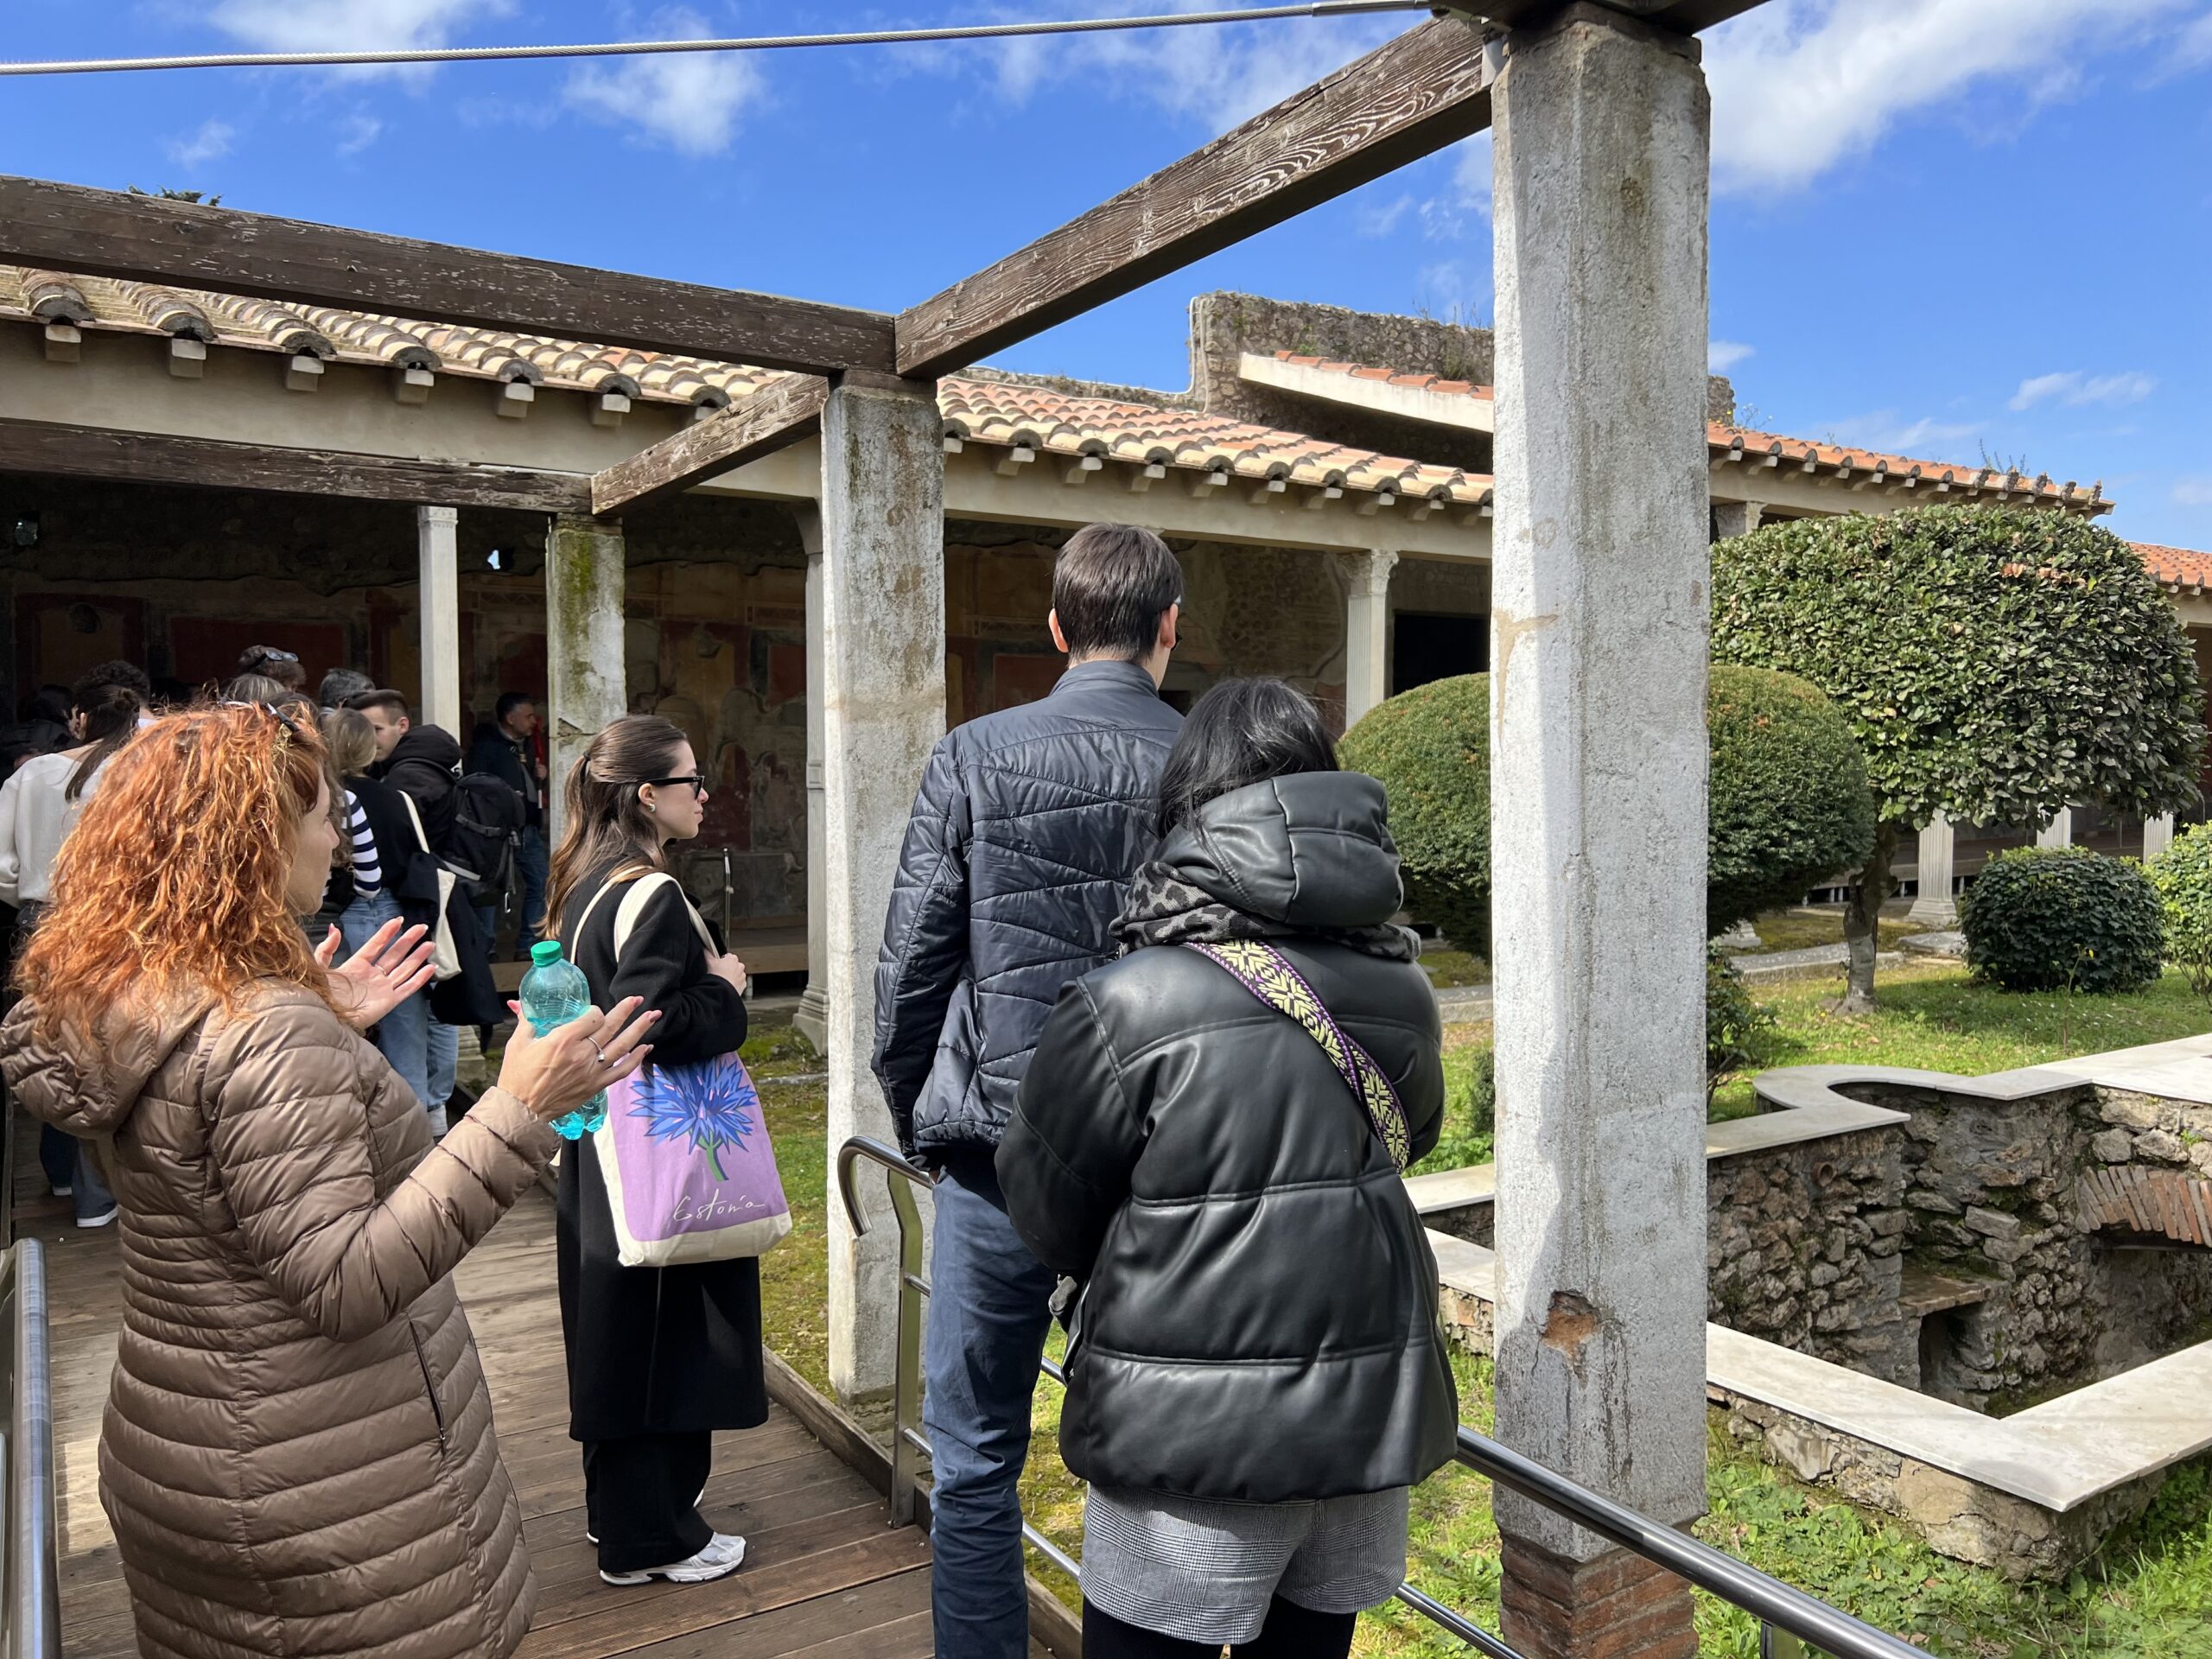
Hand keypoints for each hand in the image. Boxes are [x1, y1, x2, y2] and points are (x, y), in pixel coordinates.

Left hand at [320, 920, 435, 1030]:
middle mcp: (372, 975)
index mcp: (356, 966)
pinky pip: (408, 988)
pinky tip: (430, 968)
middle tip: (421, 928)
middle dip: (408, 940)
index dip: (387, 932)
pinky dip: (420, 979)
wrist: (325, 1019)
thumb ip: (326, 948)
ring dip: (418, 956)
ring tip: (430, 944)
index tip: (398, 920)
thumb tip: (334, 928)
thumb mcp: (318, 967)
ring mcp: (382, 988)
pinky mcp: (389, 1001)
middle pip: (395, 954)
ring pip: (405, 968)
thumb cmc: (319, 996)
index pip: (375, 945)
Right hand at [497, 997, 659, 1122]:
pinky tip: (646, 1048)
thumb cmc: (517, 1077)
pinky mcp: (596, 1086)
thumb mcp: (519, 1043)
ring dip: (640, 1029)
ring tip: (654, 1016)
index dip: (595, 1011)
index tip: (592, 1012)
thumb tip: (519, 1003)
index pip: (592, 1017)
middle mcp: (582, 1054)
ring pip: (622, 1046)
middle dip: (627, 1010)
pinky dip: (636, 1059)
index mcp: (563, 1040)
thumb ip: (526, 1020)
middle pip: (611, 1026)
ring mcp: (592, 1071)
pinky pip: (622, 1070)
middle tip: (639, 998)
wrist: (521, 1111)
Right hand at [708, 952, 747, 998]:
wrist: (721, 990)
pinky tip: (727, 986)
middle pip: (733, 965)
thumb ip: (707, 953)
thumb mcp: (709, 962)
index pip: (727, 956)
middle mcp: (740, 966)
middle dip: (727, 969)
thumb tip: (705, 948)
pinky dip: (734, 984)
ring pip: (736, 974)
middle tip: (719, 974)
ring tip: (723, 981)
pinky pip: (738, 983)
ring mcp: (742, 976)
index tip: (717, 966)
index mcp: (733, 958)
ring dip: (731, 976)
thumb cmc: (716, 976)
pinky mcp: (743, 985)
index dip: (721, 961)